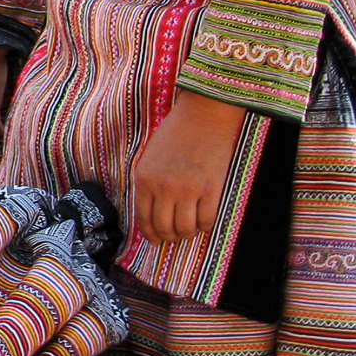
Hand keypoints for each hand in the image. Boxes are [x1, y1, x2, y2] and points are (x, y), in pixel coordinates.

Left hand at [132, 87, 247, 243]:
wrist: (204, 115)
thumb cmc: (176, 133)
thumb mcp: (150, 157)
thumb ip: (149, 183)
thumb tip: (154, 212)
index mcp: (144, 178)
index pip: (143, 217)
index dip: (150, 233)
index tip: (155, 239)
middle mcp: (164, 187)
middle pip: (164, 227)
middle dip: (168, 236)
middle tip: (174, 236)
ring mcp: (188, 190)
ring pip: (185, 228)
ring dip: (187, 234)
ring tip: (189, 230)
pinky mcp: (212, 189)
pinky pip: (207, 220)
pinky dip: (205, 226)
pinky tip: (204, 221)